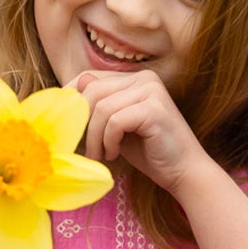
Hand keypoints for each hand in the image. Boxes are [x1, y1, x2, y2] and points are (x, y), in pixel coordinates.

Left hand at [75, 69, 219, 198]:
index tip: (64, 123)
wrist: (183, 172)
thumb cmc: (149, 152)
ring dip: (94, 137)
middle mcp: (144, 78)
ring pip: (102, 108)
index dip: (70, 98)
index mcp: (134, 78)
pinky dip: (109, 141)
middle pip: (92, 90)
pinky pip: (115, 121)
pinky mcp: (154, 109)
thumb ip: (98, 110)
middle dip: (82, 123)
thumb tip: (70, 94)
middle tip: (82, 148)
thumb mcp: (116, 128)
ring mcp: (151, 91)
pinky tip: (114, 154)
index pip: (89, 77)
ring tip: (100, 155)